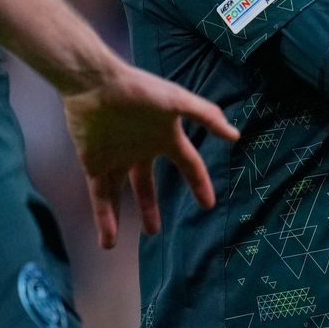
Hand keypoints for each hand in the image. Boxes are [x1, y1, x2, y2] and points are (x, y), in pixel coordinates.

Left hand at [62, 60, 239, 248]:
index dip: (199, 183)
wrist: (95, 84)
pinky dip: (104, 218)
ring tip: (114, 243)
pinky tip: (107, 239)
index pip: (188, 164)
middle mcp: (140, 150)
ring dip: (120, 218)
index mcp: (164, 137)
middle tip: (154, 231)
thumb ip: (206, 116)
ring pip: (120, 194)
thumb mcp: (177, 101)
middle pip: (147, 185)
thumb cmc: (139, 91)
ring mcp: (116, 158)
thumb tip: (235, 134)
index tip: (208, 204)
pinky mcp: (93, 163)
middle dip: (150, 207)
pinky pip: (100, 196)